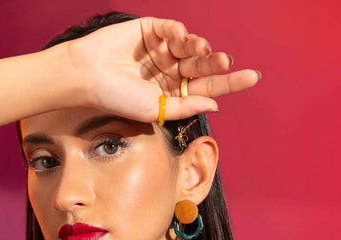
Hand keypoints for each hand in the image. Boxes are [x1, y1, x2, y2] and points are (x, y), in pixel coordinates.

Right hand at [65, 16, 260, 123]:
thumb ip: (184, 107)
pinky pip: (170, 28)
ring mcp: (161, 50)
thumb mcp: (155, 110)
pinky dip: (177, 31)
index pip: (207, 88)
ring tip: (202, 49)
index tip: (252, 77)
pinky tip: (178, 37)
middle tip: (225, 61)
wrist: (88, 76)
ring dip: (198, 47)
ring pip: (189, 46)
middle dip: (215, 63)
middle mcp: (170, 71)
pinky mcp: (150, 30)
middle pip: (202, 66)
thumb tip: (215, 103)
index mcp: (174, 93)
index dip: (229, 82)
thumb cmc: (118, 98)